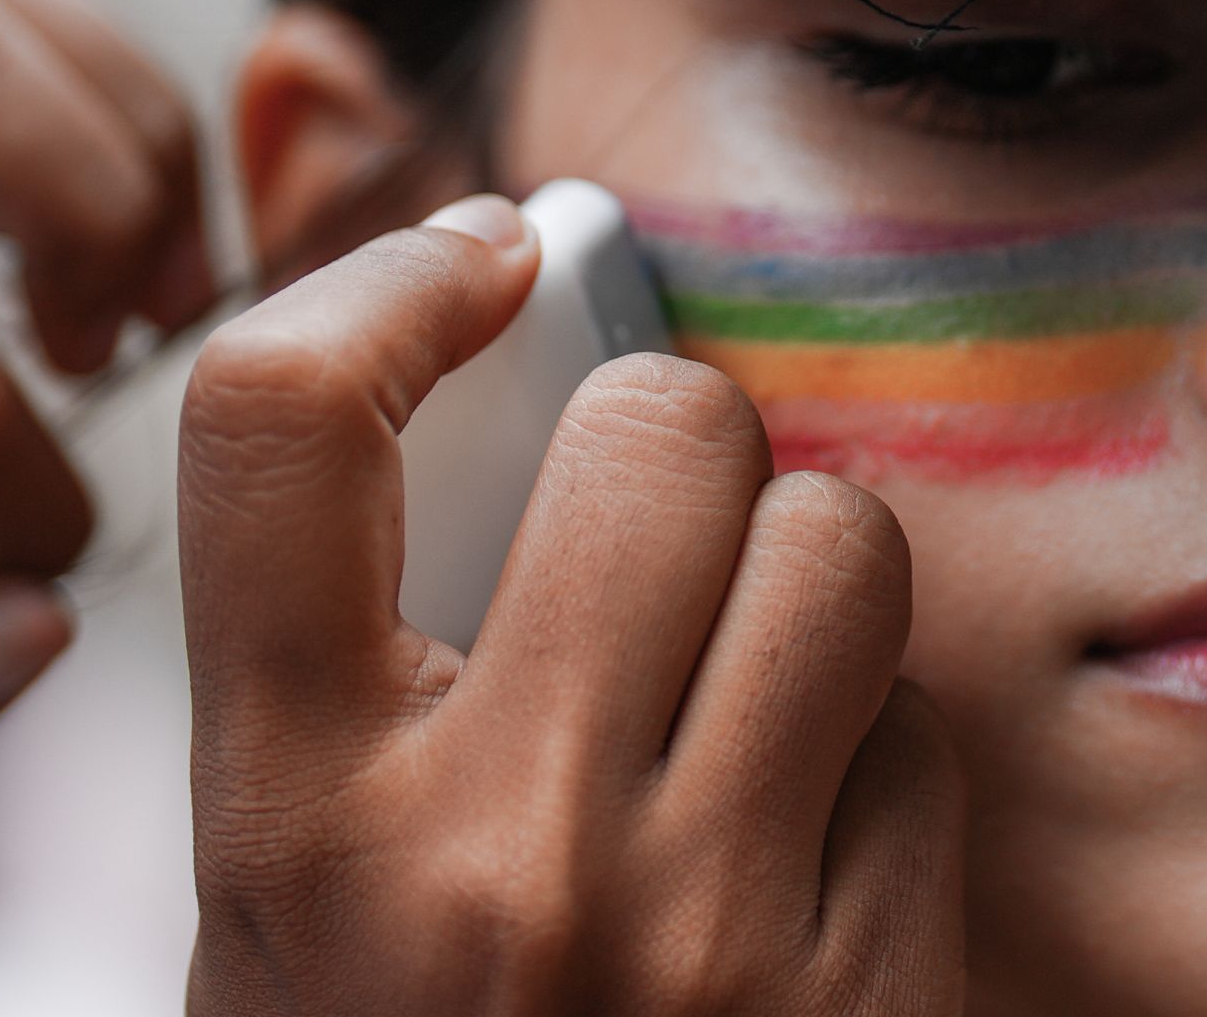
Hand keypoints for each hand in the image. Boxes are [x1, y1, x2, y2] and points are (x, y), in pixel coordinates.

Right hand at [180, 196, 968, 1013]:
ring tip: (734, 681)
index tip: (473, 262)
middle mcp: (500, 861)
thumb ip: (368, 647)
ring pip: (845, 545)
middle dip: (669, 441)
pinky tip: (800, 845)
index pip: (276, 427)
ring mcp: (713, 931)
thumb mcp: (302, 882)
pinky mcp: (881, 986)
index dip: (380, 283)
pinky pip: (929, 731)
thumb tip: (510, 373)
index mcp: (297, 814)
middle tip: (642, 524)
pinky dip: (877, 753)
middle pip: (661, 431)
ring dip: (803, 578)